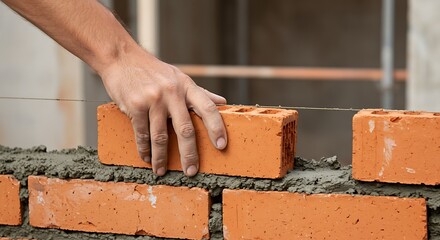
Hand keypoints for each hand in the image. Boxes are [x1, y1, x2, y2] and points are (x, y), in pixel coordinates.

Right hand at [99, 46, 226, 176]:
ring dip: (161, 158)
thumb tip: (223, 103)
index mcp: (187, 86)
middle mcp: (172, 93)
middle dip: (189, 154)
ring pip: (160, 137)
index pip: (208, 108)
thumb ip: (200, 93)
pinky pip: (142, 133)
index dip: (216, 128)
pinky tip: (146, 158)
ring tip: (161, 171)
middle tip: (191, 171)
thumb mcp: (179, 77)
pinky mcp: (135, 105)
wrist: (121, 58)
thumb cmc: (153, 70)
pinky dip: (144, 149)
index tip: (221, 146)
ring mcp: (153, 99)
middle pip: (185, 129)